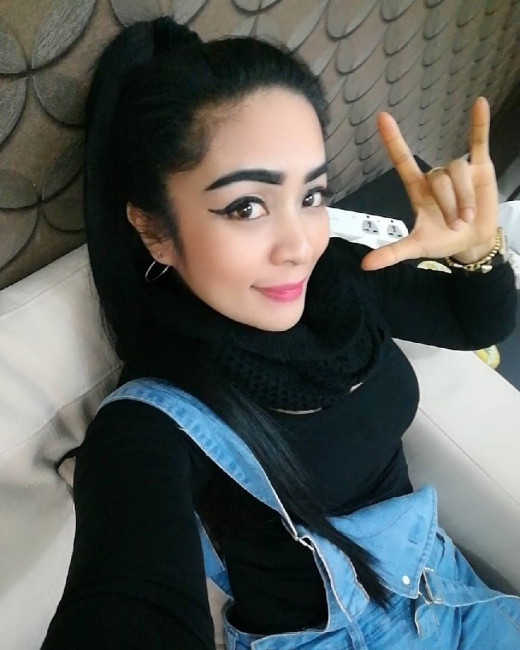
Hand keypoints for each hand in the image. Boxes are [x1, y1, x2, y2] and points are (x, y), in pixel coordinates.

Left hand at [361, 97, 497, 270]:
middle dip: (449, 204)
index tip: (381, 118)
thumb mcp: (416, 247)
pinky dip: (479, 124)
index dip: (393, 140)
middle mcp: (436, 177)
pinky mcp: (479, 167)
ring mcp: (457, 170)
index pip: (402, 160)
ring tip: (468, 217)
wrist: (472, 242)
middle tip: (456, 225)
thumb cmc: (442, 241)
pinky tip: (479, 104)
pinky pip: (478, 142)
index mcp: (417, 189)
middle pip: (439, 178)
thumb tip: (365, 265)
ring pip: (458, 171)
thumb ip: (392, 252)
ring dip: (464, 197)